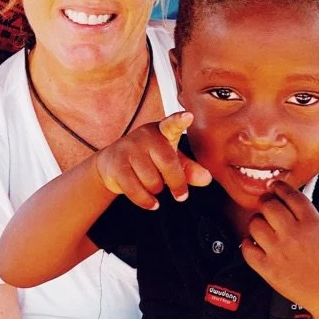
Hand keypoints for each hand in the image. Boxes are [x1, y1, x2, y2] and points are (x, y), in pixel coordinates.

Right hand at [94, 111, 211, 208]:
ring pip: (152, 180)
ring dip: (157, 191)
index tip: (188, 116)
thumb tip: (205, 178)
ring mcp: (129, 148)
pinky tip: (151, 202)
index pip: (172, 124)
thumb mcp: (171, 160)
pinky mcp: (116, 164)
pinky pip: (135, 190)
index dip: (180, 121)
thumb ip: (189, 169)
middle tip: (180, 195)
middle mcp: (145, 135)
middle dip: (177, 183)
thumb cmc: (148, 160)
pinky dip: (146, 201)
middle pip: (168, 163)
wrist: (112, 164)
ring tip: (155, 187)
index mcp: (162, 131)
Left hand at [240, 181, 318, 318]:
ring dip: (257, 222)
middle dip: (267, 202)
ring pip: (255, 224)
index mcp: (312, 223)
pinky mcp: (269, 269)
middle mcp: (294, 235)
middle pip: (269, 205)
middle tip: (267, 206)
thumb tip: (288, 201)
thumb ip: (308, 214)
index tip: (275, 186)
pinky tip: (256, 243)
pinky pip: (247, 248)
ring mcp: (279, 252)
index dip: (279, 187)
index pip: (290, 194)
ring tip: (263, 227)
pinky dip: (249, 243)